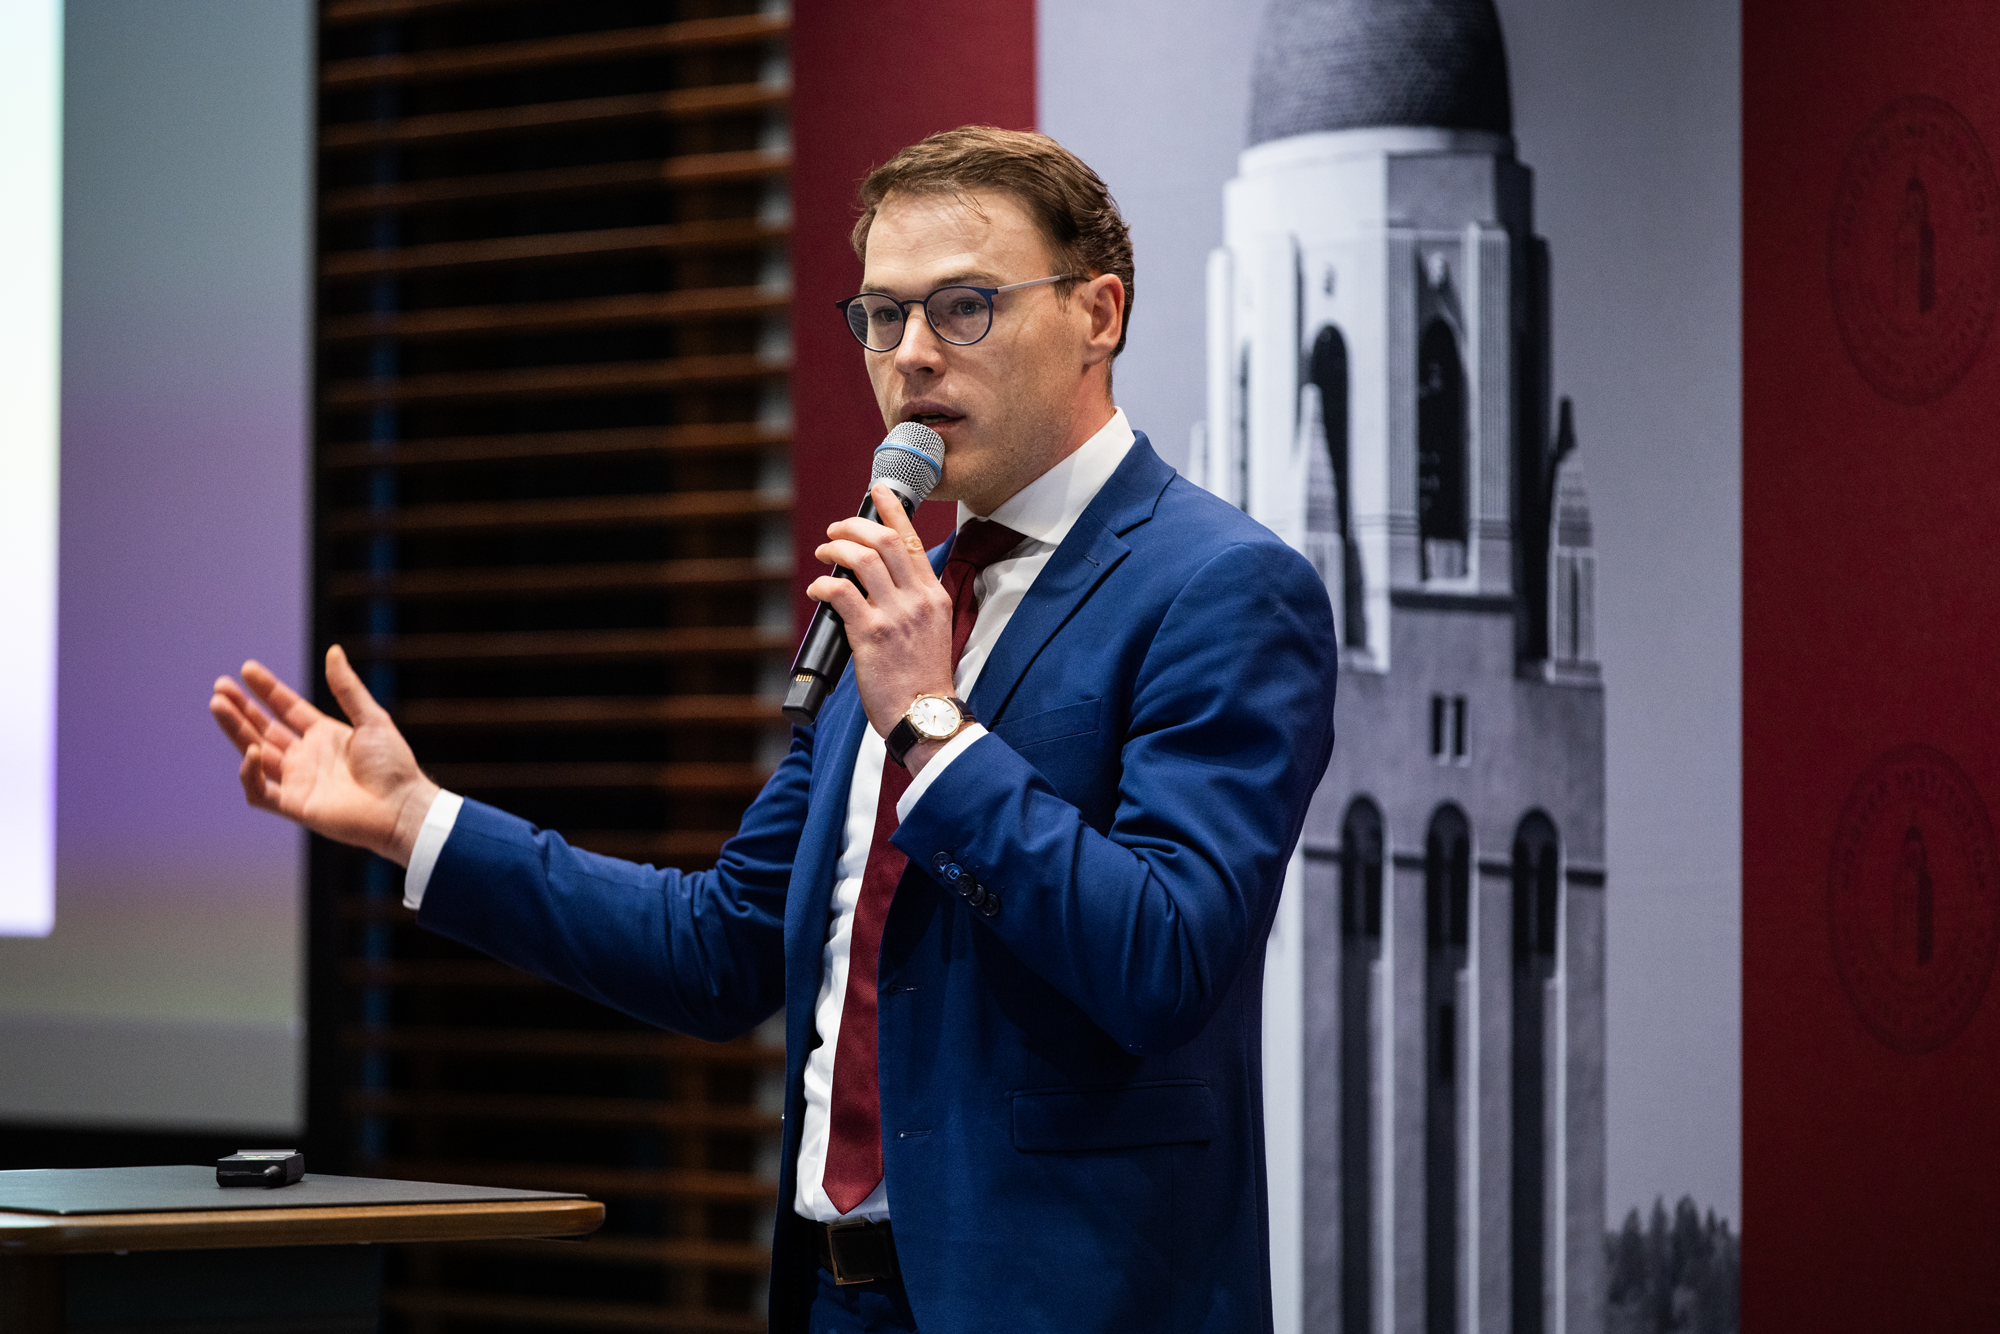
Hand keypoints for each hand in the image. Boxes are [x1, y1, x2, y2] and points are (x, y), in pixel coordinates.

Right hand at [209, 645, 438, 866]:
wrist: (402, 806)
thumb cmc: (394, 766)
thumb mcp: (372, 719)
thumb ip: (348, 688)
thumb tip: (334, 651)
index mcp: (324, 735)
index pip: (286, 709)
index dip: (267, 690)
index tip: (247, 669)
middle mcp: (306, 757)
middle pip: (263, 728)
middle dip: (240, 708)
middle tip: (220, 687)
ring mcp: (298, 781)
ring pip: (254, 753)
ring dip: (235, 730)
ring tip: (218, 704)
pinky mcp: (294, 805)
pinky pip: (259, 791)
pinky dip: (250, 773)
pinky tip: (251, 749)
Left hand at [809, 482, 955, 771]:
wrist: (925, 715)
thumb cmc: (922, 679)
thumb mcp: (931, 630)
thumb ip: (912, 601)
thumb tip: (878, 580)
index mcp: (934, 595)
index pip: (912, 540)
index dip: (892, 509)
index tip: (877, 490)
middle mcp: (917, 599)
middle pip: (884, 539)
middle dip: (853, 525)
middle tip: (835, 530)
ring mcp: (896, 615)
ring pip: (861, 558)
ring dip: (835, 549)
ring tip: (824, 553)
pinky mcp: (872, 634)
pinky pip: (841, 593)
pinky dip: (823, 584)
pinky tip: (817, 590)